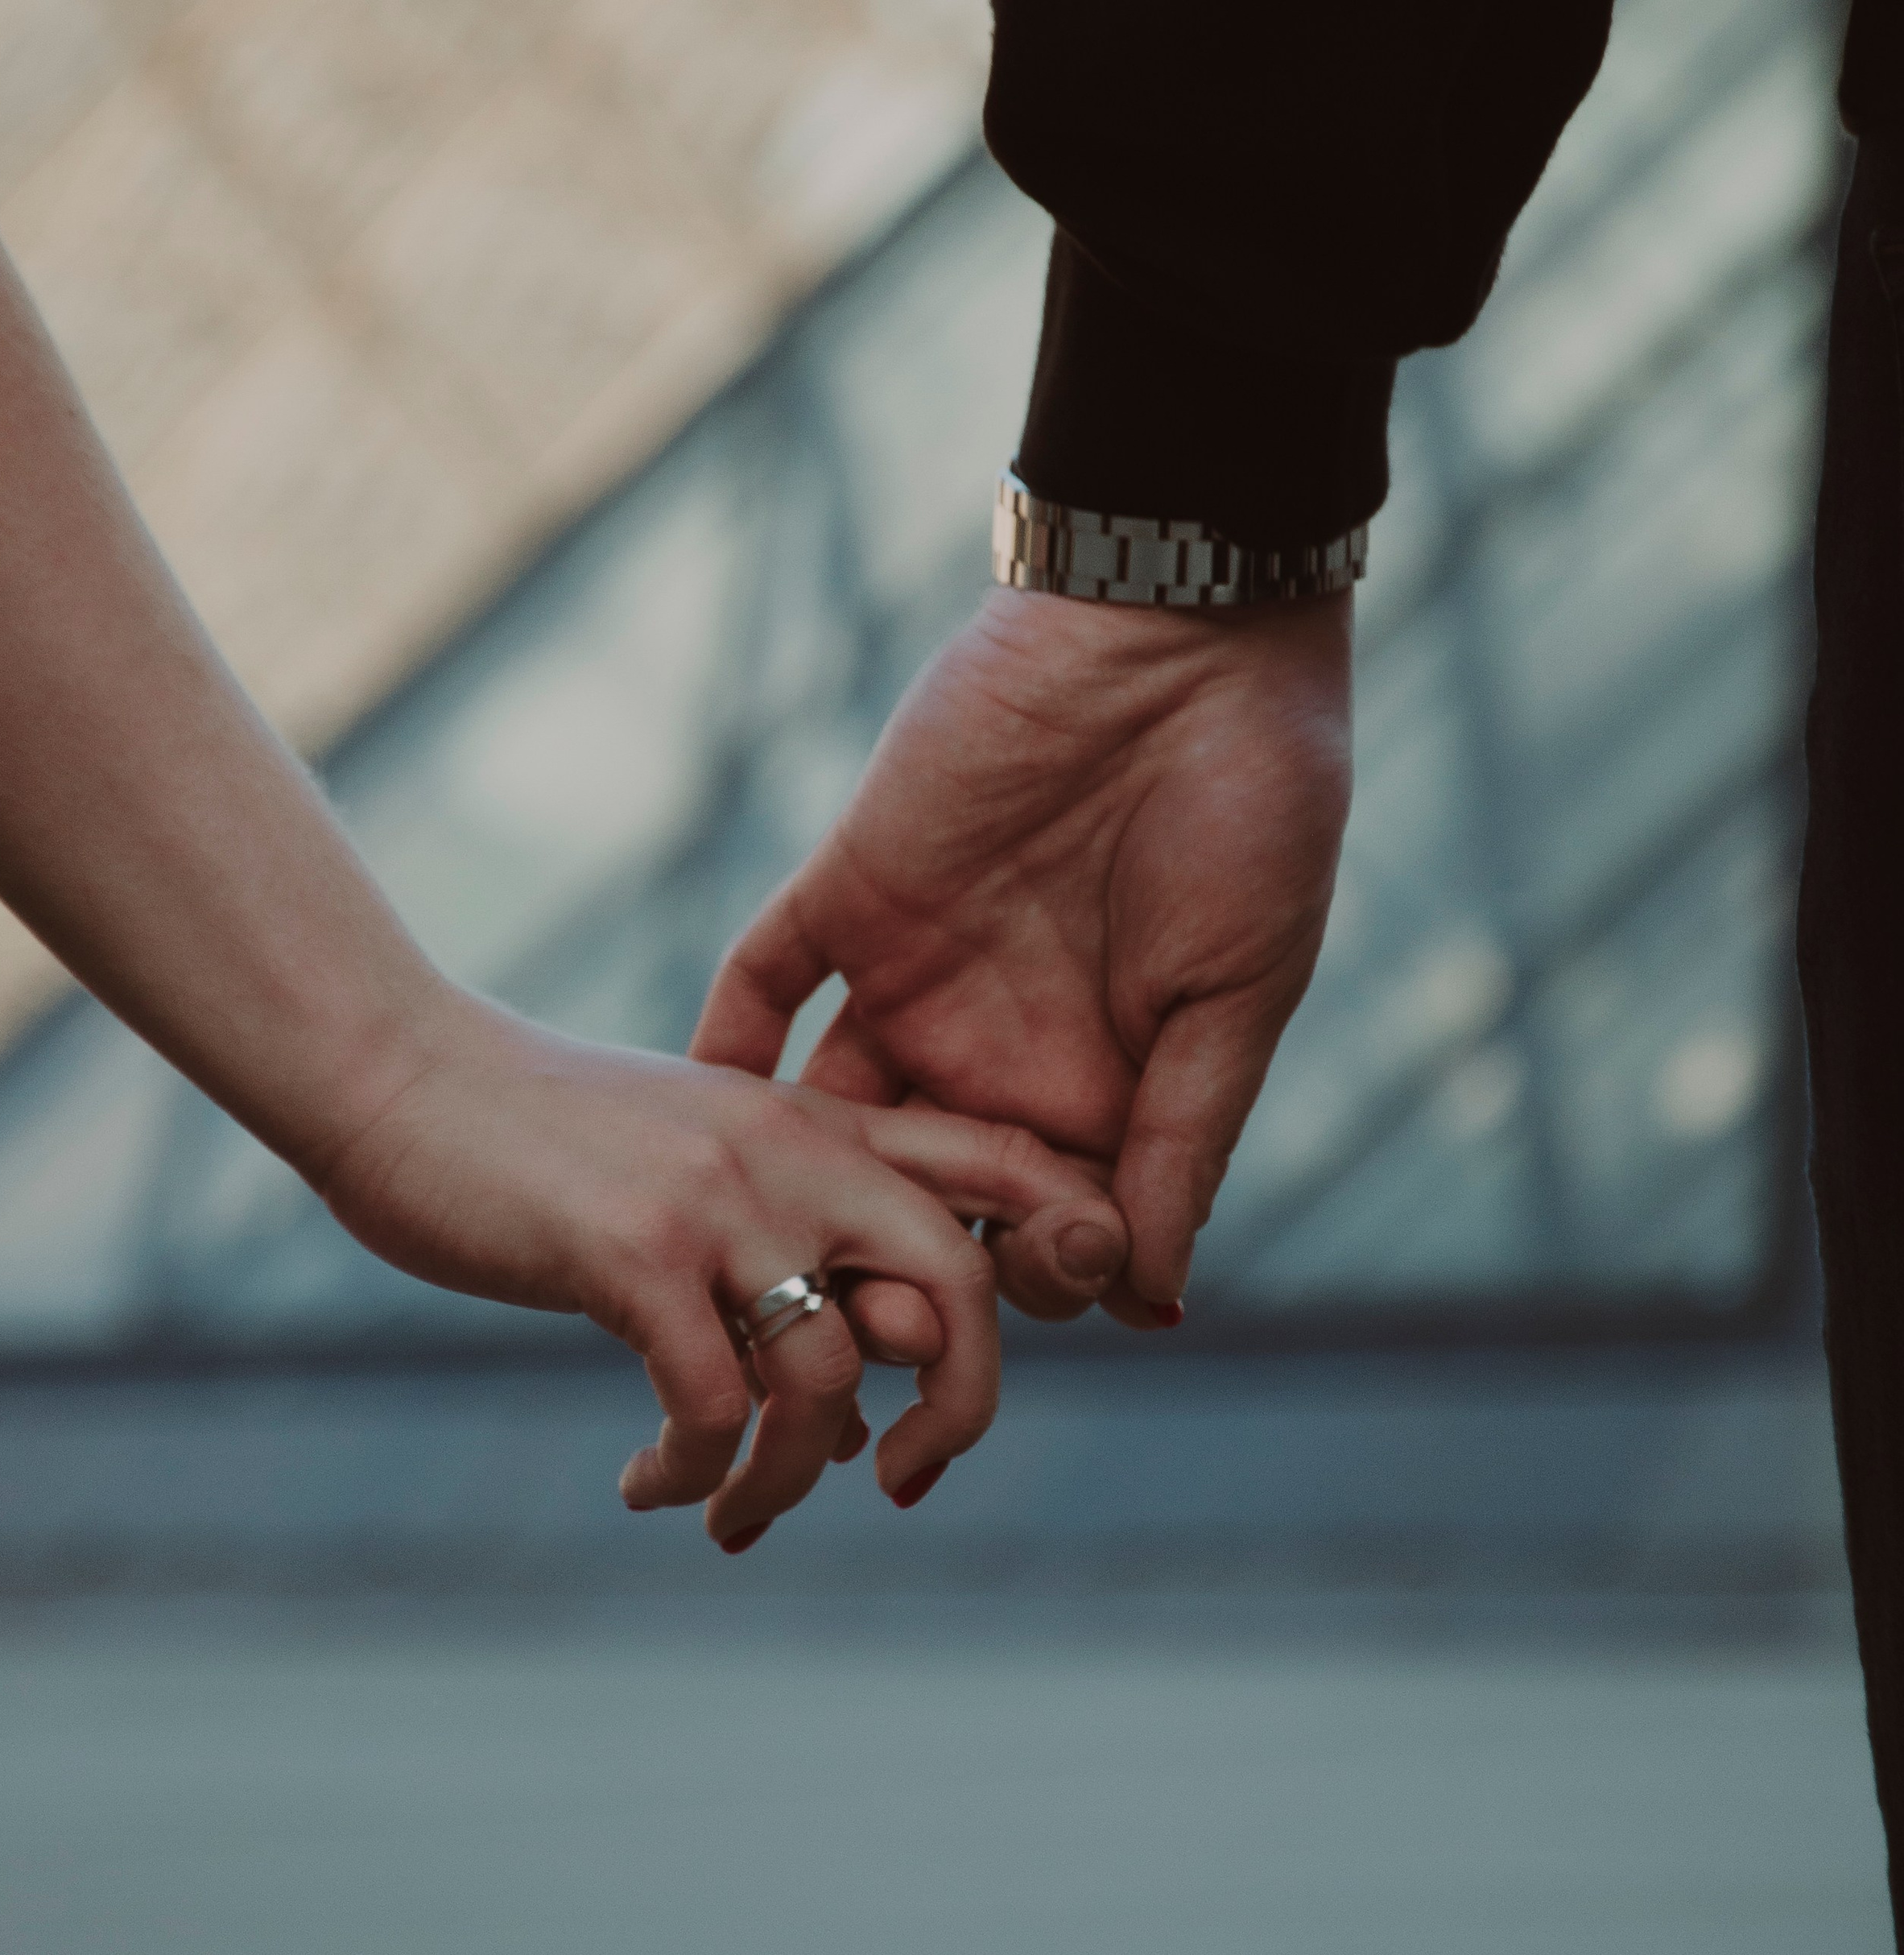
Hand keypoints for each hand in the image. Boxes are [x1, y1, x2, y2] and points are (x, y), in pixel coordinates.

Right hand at [307, 984, 1124, 1550]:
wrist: (399, 1073)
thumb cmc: (539, 1144)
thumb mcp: (692, 1177)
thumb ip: (781, 1270)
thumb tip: (851, 1428)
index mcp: (818, 1120)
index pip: (992, 1170)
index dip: (1049, 1260)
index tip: (990, 1371)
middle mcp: (792, 1150)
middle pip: (957, 1287)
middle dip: (962, 1407)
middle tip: (905, 1485)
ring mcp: (718, 1199)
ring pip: (829, 1379)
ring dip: (788, 1479)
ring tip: (733, 1515)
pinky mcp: (635, 1251)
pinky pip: (710, 1407)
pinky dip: (691, 1474)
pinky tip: (643, 1485)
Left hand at [693, 585, 1352, 1318]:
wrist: (1183, 631)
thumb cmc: (1255, 805)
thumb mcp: (1240, 991)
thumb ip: (1185, 1139)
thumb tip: (1147, 1296)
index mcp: (1107, 1082)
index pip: (1049, 1231)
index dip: (1047, 1279)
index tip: (1064, 1283)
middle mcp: (999, 1049)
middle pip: (925, 1202)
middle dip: (903, 1275)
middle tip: (888, 1322)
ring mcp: (915, 975)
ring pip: (832, 1122)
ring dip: (799, 1195)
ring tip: (772, 1264)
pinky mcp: (850, 892)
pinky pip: (762, 983)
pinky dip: (721, 1049)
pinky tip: (698, 1125)